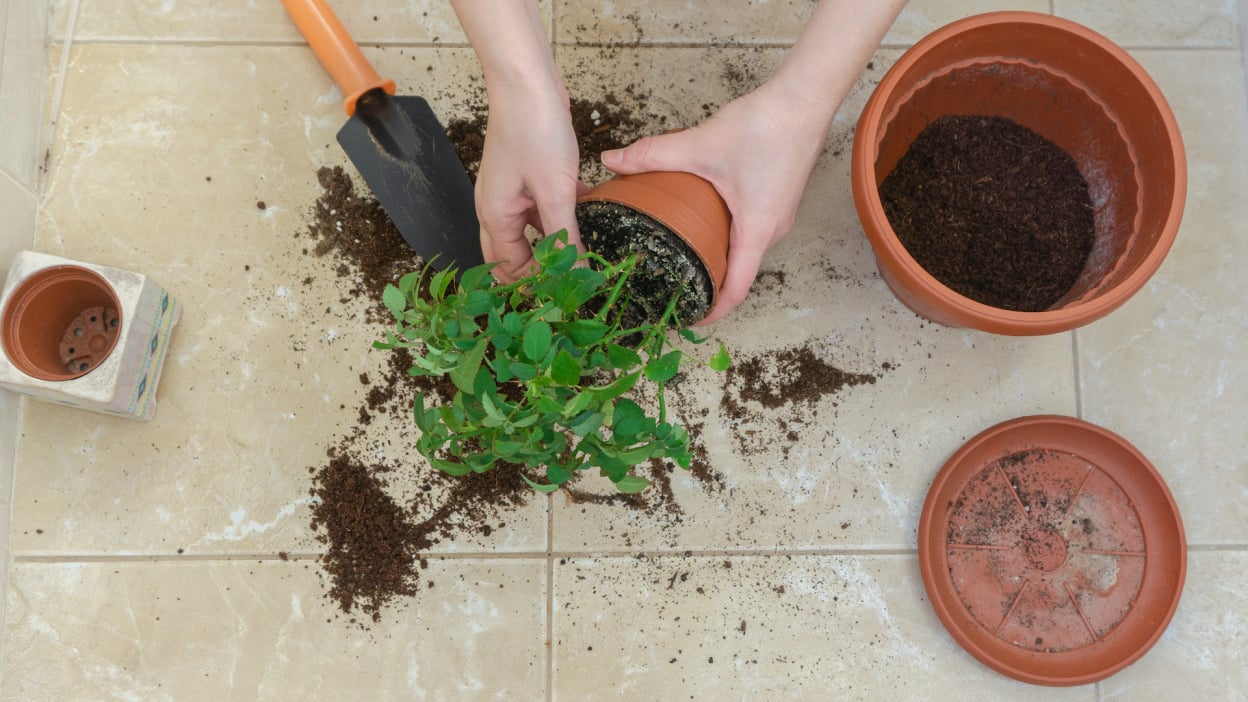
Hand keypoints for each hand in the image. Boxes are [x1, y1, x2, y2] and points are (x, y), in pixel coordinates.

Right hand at [474, 79, 587, 281]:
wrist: (527, 83)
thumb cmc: (534, 130)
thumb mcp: (555, 192)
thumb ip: (564, 236)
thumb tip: (575, 272)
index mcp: (495, 217)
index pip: (511, 267)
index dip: (538, 283)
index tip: (570, 291)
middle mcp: (496, 208)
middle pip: (513, 254)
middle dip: (539, 270)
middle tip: (570, 281)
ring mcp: (510, 191)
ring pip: (531, 230)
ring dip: (554, 240)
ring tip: (585, 250)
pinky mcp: (526, 176)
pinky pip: (541, 206)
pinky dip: (561, 214)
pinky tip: (589, 212)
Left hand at [601, 82, 830, 324]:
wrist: (805, 98)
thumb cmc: (767, 126)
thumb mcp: (700, 144)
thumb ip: (653, 154)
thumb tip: (613, 160)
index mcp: (757, 231)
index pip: (736, 291)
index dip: (711, 312)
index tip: (686, 320)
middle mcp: (772, 230)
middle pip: (738, 273)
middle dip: (706, 284)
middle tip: (670, 285)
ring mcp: (777, 216)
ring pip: (743, 250)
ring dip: (715, 257)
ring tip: (680, 254)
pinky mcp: (775, 199)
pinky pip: (749, 230)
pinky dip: (725, 235)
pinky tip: (700, 220)